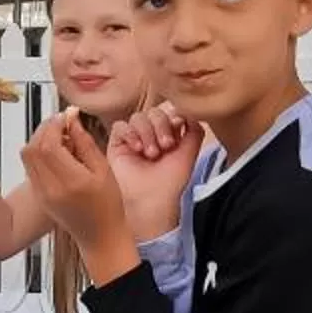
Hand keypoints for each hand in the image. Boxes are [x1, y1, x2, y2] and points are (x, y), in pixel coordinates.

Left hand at [20, 109, 127, 248]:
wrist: (100, 236)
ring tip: (60, 137)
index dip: (54, 125)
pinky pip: (30, 167)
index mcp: (71, 182)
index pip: (49, 145)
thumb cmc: (108, 206)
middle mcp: (52, 188)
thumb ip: (85, 143)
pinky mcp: (38, 196)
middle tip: (61, 123)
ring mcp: (42, 194)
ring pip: (27, 156)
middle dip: (45, 129)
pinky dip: (38, 153)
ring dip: (39, 140)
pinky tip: (56, 152)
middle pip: (33, 148)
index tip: (65, 117)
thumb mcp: (104, 170)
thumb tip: (72, 121)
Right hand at [108, 105, 203, 238]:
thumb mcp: (189, 153)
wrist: (152, 201)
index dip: (173, 118)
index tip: (178, 131)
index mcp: (168, 135)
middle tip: (165, 146)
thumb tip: (189, 111)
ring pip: (138, 117)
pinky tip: (137, 149)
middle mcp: (150, 135)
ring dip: (147, 132)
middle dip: (161, 126)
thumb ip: (194, 130)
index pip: (169, 112)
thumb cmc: (170, 182)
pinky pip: (120, 126)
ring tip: (151, 153)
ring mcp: (133, 138)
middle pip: (154, 112)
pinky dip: (130, 133)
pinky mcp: (117, 144)